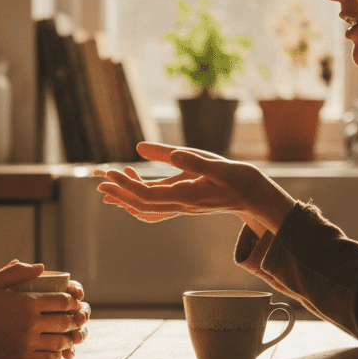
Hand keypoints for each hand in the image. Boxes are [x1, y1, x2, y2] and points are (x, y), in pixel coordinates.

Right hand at [0, 261, 88, 358]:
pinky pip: (47, 358)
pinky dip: (56, 354)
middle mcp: (31, 324)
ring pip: (59, 342)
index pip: (63, 302)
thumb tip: (41, 268)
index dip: (72, 301)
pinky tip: (55, 350)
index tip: (72, 302)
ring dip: (67, 338)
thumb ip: (18, 272)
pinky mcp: (21, 358)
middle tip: (74, 318)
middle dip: (73, 319)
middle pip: (65, 322)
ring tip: (67, 335)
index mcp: (28, 303)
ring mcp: (27, 343)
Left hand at [95, 142, 294, 234]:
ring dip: (126, 194)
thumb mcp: (217, 165)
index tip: (109, 175)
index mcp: (186, 197)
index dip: (126, 186)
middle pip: (141, 203)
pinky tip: (134, 181)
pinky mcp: (186, 200)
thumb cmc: (242, 180)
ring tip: (107, 183)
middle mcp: (181, 204)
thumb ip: (191, 161)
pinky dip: (140, 194)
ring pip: (147, 205)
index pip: (147, 195)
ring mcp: (182, 205)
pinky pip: (157, 202)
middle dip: (119, 190)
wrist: (258, 198)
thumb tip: (167, 153)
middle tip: (99, 177)